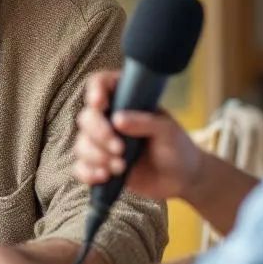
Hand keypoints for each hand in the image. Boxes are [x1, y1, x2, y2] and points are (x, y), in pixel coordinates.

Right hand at [73, 71, 201, 200]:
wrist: (181, 179)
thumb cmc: (177, 148)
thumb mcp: (167, 131)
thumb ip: (145, 122)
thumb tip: (117, 119)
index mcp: (126, 100)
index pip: (101, 84)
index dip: (95, 90)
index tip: (99, 104)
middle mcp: (109, 118)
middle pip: (86, 118)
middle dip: (99, 134)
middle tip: (120, 148)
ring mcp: (103, 143)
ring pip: (81, 144)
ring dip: (97, 156)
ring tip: (121, 167)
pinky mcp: (101, 165)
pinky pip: (81, 168)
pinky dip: (88, 173)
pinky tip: (104, 177)